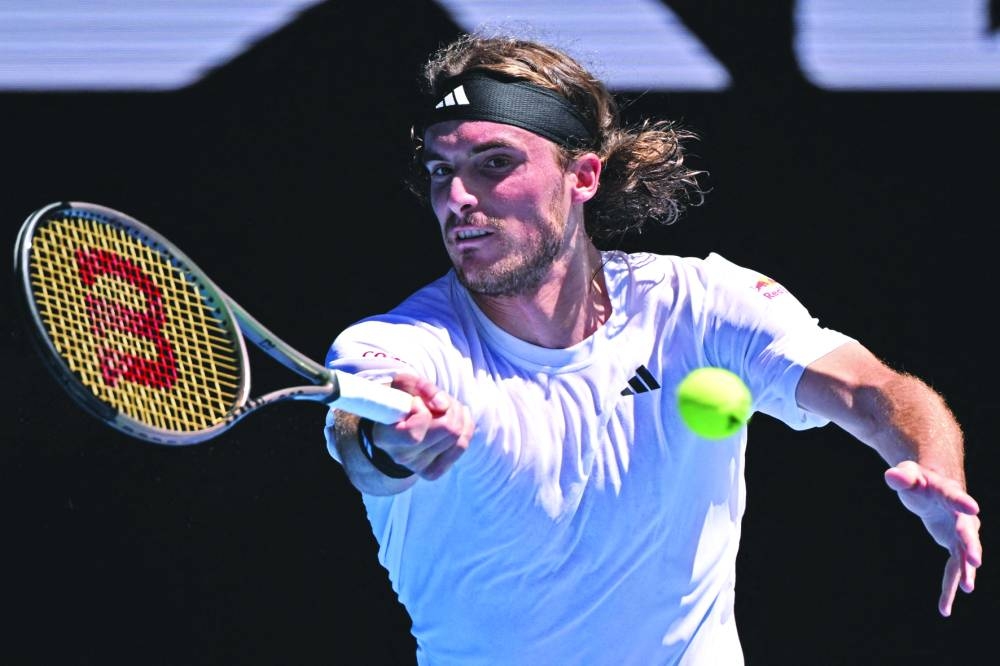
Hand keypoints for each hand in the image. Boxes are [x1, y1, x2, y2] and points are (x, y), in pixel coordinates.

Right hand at [374, 373, 473, 479]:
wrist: (393, 425)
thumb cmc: (398, 401)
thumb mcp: (403, 384)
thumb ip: (422, 387)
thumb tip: (443, 405)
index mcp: (385, 437)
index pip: (414, 434)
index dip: (422, 412)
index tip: (415, 401)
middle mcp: (401, 456)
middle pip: (447, 430)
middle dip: (449, 407)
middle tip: (438, 400)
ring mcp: (418, 467)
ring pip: (457, 436)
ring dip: (457, 414)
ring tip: (444, 408)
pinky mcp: (433, 471)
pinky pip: (462, 445)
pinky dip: (465, 426)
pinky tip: (456, 417)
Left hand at [883, 460, 981, 616]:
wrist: (932, 489)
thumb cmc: (918, 479)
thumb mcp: (907, 474)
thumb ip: (901, 476)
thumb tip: (892, 475)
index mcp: (948, 493)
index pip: (955, 497)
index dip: (962, 502)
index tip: (973, 508)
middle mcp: (960, 516)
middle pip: (967, 531)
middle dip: (971, 545)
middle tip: (976, 560)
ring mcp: (960, 533)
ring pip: (965, 554)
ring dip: (966, 571)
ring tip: (967, 588)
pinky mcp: (955, 546)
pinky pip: (954, 568)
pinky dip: (950, 588)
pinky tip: (944, 609)